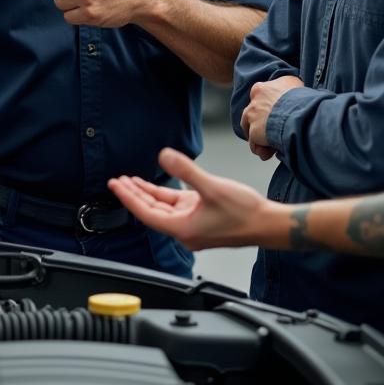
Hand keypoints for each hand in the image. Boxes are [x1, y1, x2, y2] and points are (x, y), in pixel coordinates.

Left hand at [108, 148, 267, 249]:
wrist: (268, 225)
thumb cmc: (244, 213)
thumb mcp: (212, 187)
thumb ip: (186, 170)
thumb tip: (164, 155)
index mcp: (183, 228)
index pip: (146, 212)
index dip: (129, 197)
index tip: (115, 185)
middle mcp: (185, 229)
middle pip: (152, 211)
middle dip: (134, 195)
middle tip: (116, 181)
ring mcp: (193, 223)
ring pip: (164, 208)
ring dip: (148, 194)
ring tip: (130, 181)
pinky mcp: (202, 217)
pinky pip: (178, 206)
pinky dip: (166, 195)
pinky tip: (158, 184)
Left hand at [240, 75, 303, 156]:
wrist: (298, 111)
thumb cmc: (299, 98)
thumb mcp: (293, 83)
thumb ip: (286, 86)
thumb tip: (289, 89)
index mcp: (260, 89)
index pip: (258, 100)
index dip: (266, 110)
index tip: (274, 116)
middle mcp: (254, 102)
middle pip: (253, 116)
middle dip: (262, 126)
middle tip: (274, 132)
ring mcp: (252, 117)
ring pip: (250, 130)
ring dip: (258, 138)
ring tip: (269, 146)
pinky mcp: (254, 132)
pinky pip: (255, 145)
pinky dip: (261, 150)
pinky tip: (268, 153)